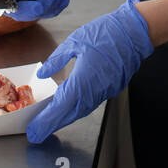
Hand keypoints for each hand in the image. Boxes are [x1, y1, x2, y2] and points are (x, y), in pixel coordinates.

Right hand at [4, 0, 88, 22]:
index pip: (10, 8)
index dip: (26, 10)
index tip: (40, 6)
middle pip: (26, 14)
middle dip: (44, 6)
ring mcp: (27, 0)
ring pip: (39, 14)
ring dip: (53, 5)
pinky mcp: (37, 3)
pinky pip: (47, 13)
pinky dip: (57, 6)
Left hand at [25, 0, 153, 143]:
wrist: (134, 32)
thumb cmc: (106, 33)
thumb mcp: (74, 42)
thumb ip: (56, 60)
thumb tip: (44, 72)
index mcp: (82, 81)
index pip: (60, 107)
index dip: (45, 121)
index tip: (33, 131)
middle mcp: (94, 92)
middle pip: (69, 115)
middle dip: (51, 126)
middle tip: (36, 134)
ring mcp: (104, 92)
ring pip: (80, 111)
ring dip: (64, 119)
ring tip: (49, 123)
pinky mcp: (112, 89)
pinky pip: (90, 104)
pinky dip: (76, 110)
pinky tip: (69, 108)